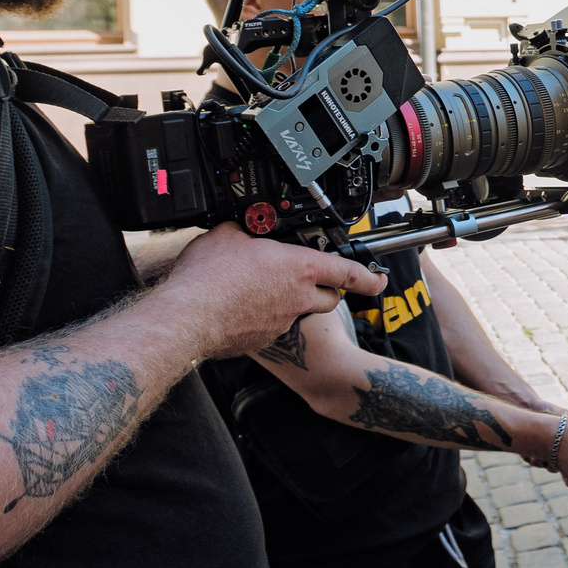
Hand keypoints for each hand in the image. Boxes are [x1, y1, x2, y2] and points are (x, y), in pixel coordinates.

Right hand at [154, 225, 385, 359]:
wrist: (188, 318)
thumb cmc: (209, 278)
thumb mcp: (228, 235)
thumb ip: (245, 231)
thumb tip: (242, 228)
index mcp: (299, 268)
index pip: (347, 271)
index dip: (368, 276)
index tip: (380, 279)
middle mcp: (297, 298)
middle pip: (329, 297)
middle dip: (326, 289)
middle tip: (309, 279)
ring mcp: (281, 322)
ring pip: (300, 313)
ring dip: (293, 302)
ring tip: (266, 290)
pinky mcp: (263, 339)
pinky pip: (272, 326)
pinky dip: (265, 316)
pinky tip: (242, 306)